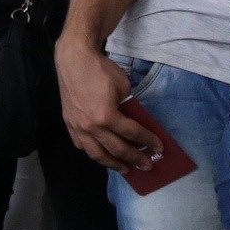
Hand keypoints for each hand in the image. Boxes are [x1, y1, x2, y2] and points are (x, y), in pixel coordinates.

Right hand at [56, 31, 158, 171]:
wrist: (74, 59)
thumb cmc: (101, 69)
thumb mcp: (123, 86)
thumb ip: (127, 107)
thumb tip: (131, 121)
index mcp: (106, 116)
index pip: (132, 134)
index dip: (148, 141)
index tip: (159, 148)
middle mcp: (91, 127)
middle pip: (117, 149)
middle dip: (135, 159)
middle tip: (147, 166)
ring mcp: (78, 127)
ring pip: (97, 154)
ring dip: (113, 164)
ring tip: (125, 169)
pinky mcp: (70, 124)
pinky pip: (82, 146)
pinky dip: (93, 153)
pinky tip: (101, 155)